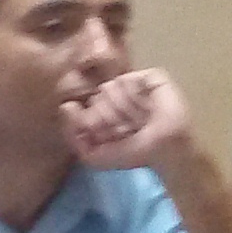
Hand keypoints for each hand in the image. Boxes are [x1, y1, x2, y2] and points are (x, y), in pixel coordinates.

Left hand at [62, 68, 194, 171]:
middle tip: (127, 130)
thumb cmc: (135, 154)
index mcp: (100, 113)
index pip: (81, 109)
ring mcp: (131, 85)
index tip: (108, 137)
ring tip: (139, 120)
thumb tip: (66, 106)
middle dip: (108, 119)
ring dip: (122, 111)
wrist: (166, 149)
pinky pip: (125, 80)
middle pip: (93, 99)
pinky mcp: (149, 77)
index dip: (92, 125)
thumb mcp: (94, 155)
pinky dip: (133, 98)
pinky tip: (145, 107)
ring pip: (107, 88)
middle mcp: (114, 97)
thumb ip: (73, 135)